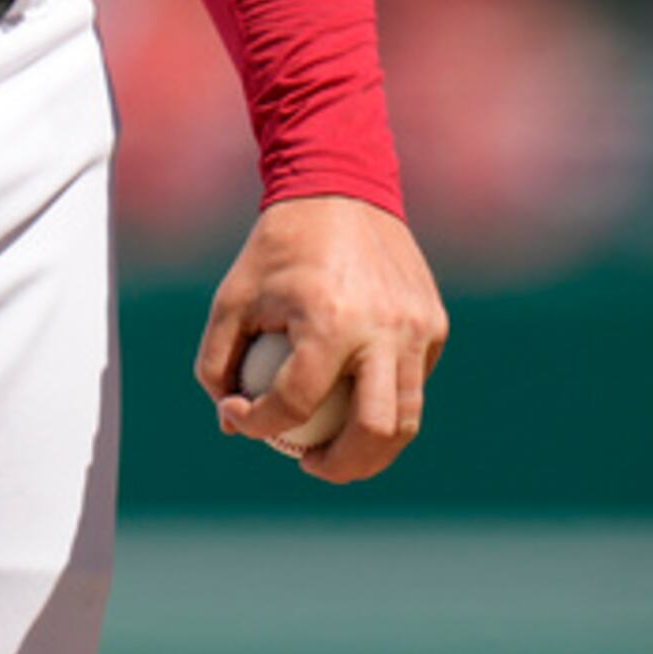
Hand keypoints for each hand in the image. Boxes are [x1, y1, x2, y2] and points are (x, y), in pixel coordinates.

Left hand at [195, 193, 449, 483]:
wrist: (340, 187)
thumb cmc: (278, 248)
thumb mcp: (231, 299)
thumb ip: (217, 363)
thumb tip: (232, 422)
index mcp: (329, 320)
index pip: (296, 403)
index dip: (259, 424)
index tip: (240, 418)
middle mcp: (383, 328)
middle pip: (374, 432)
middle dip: (339, 466)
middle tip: (307, 463)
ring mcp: (418, 327)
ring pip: (406, 418)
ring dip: (373, 451)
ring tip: (336, 454)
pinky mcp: (435, 322)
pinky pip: (414, 380)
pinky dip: (386, 402)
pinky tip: (354, 398)